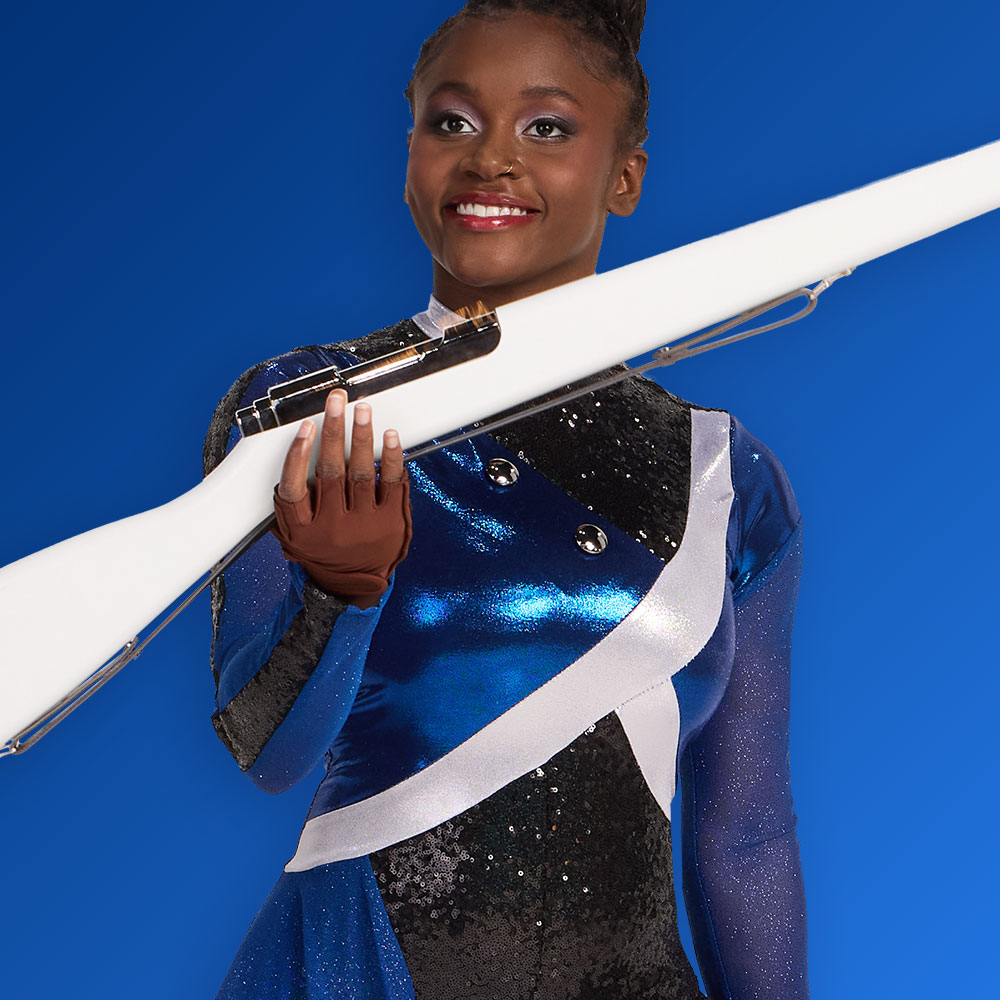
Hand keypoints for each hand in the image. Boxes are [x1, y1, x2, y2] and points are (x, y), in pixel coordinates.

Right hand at [271, 389, 410, 608]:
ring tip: (362, 409)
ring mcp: (365, 525)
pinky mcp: (391, 521)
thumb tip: (295, 451)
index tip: (306, 427)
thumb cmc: (323, 550)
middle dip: (333, 431)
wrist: (353, 585)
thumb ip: (292, 501)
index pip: (295, 486)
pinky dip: (391, 457)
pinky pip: (392, 483)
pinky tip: (389, 436)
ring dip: (362, 436)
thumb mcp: (295, 535)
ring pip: (362, 473)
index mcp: (303, 529)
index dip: (299, 454)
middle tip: (336, 401)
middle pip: (331, 471)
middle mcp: (333, 527)